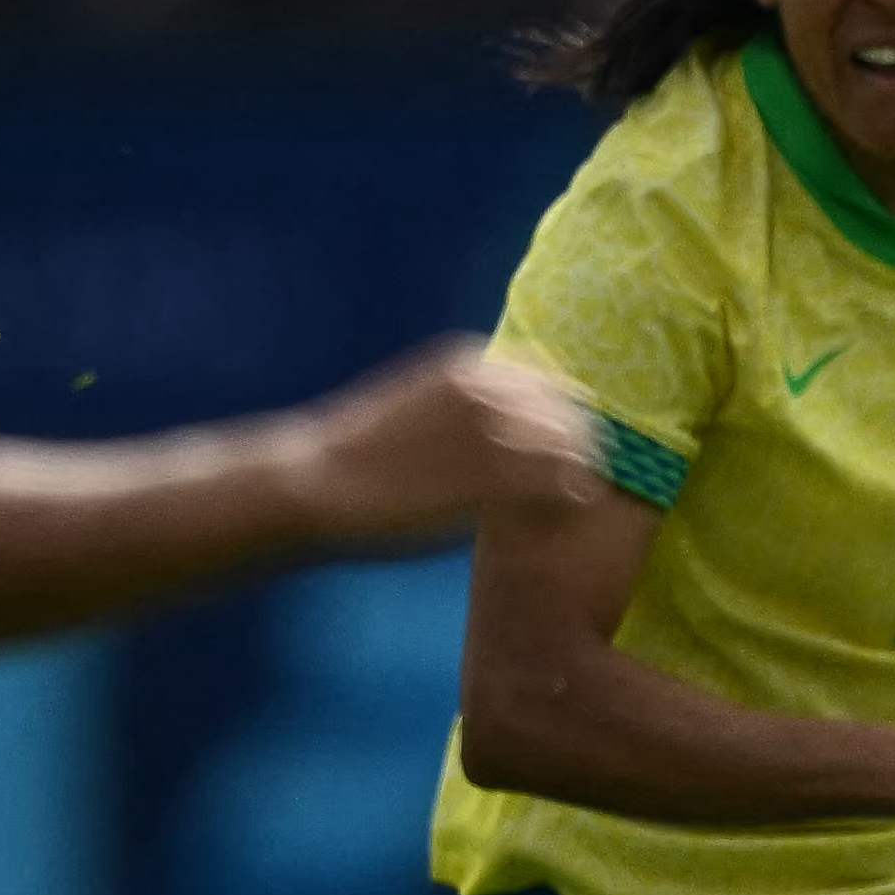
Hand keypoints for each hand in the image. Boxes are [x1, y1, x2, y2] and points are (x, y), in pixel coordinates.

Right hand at [297, 340, 599, 546]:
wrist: (312, 485)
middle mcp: (491, 387)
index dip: (568, 425)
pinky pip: (562, 489)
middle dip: (582, 454)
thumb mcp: (420, 408)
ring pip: (576, 452)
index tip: (567, 460)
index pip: (556, 386)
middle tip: (577, 494)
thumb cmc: (361, 459)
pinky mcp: (492, 475)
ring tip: (565, 516)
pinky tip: (551, 529)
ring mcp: (494, 429)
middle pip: (576, 417)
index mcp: (472, 364)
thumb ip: (470, 411)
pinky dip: (567, 509)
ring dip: (579, 482)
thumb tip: (516, 431)